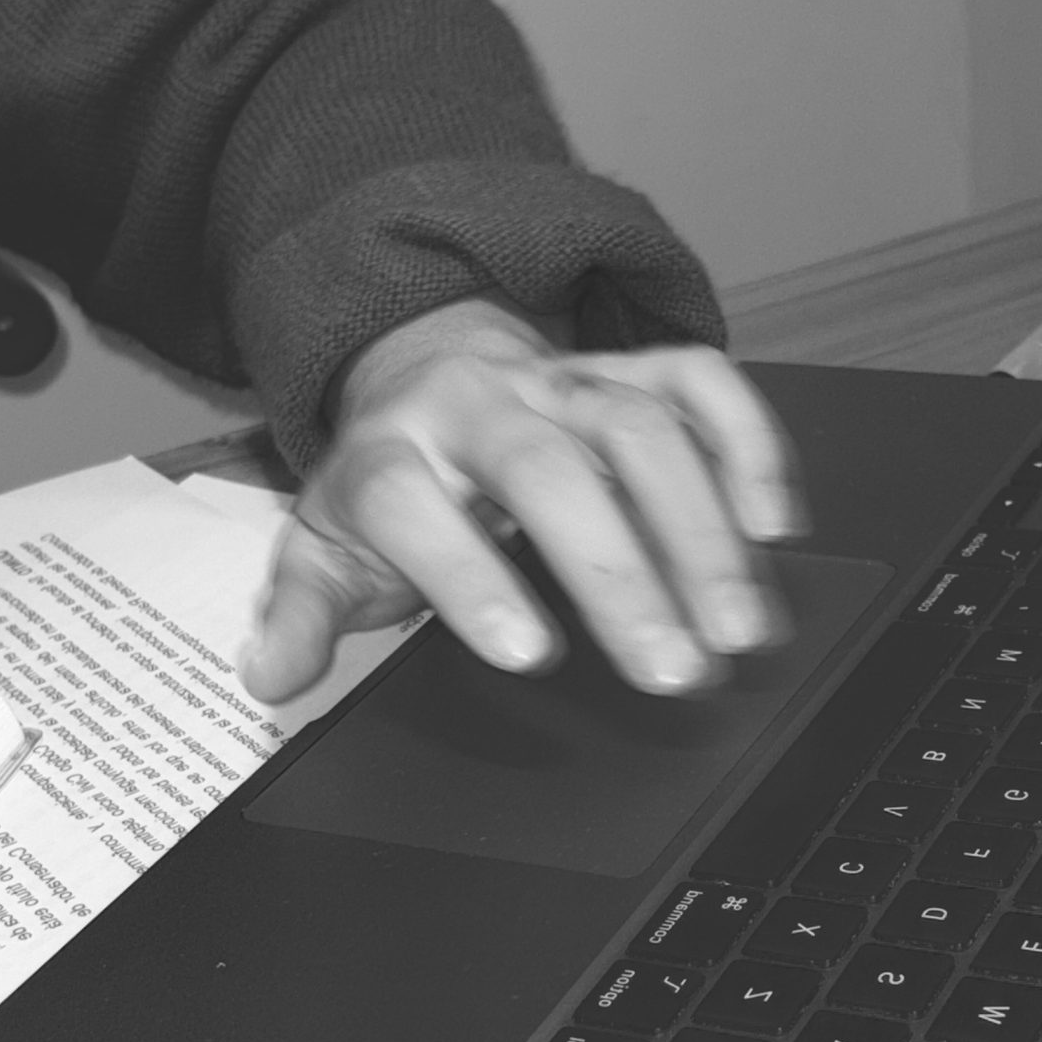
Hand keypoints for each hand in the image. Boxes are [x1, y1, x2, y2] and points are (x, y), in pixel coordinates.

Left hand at [237, 296, 803, 703]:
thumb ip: (302, 613)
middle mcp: (482, 405)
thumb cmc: (394, 484)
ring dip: (699, 529)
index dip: (467, 576)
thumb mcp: (327, 547)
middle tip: (672, 668)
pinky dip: (748, 446)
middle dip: (618, 569)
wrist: (429, 371)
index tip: (525, 654)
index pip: (416, 506)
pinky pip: (703, 384)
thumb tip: (269, 676)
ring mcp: (568, 379)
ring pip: (641, 429)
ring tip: (738, 627)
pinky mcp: (637, 366)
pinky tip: (772, 526)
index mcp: (391, 453)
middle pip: (549, 469)